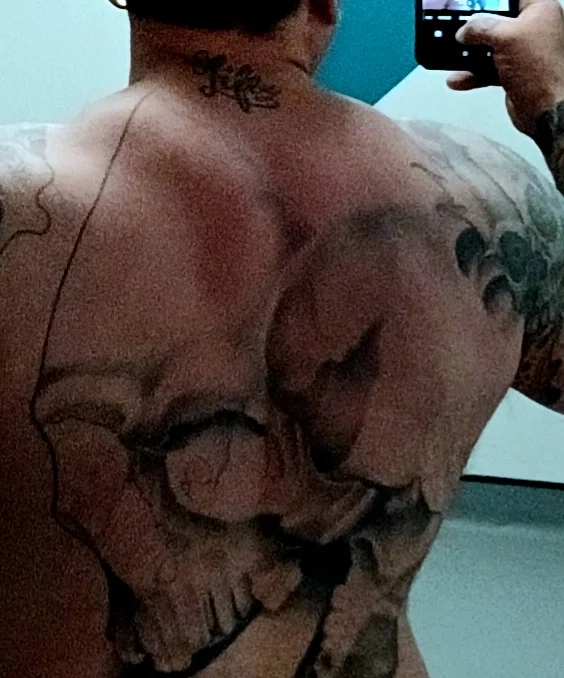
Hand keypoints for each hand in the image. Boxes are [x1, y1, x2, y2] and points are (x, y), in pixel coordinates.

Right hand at [447, 0, 563, 135]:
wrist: (545, 111)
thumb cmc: (538, 69)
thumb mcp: (505, 37)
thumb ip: (481, 28)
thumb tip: (465, 29)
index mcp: (540, 10)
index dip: (492, 1)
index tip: (473, 6)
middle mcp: (533, 29)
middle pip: (498, 21)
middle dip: (476, 29)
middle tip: (461, 31)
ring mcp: (523, 53)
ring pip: (490, 48)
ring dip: (470, 55)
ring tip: (453, 57)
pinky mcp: (513, 74)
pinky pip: (488, 70)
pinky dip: (473, 75)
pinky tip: (458, 79)